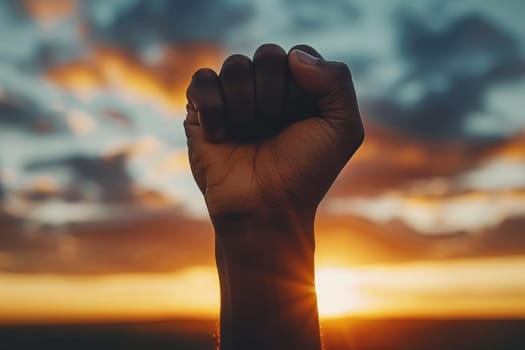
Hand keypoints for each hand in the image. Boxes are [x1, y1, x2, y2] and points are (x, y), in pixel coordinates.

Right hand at [184, 44, 363, 222]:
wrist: (263, 208)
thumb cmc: (304, 173)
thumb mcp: (343, 129)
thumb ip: (337, 80)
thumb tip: (294, 56)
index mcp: (300, 92)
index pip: (299, 54)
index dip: (302, 84)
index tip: (302, 119)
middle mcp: (266, 92)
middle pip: (267, 54)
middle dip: (273, 93)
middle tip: (273, 126)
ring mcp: (234, 100)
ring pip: (234, 65)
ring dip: (244, 103)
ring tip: (247, 133)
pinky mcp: (202, 112)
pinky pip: (202, 80)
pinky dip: (212, 107)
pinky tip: (220, 135)